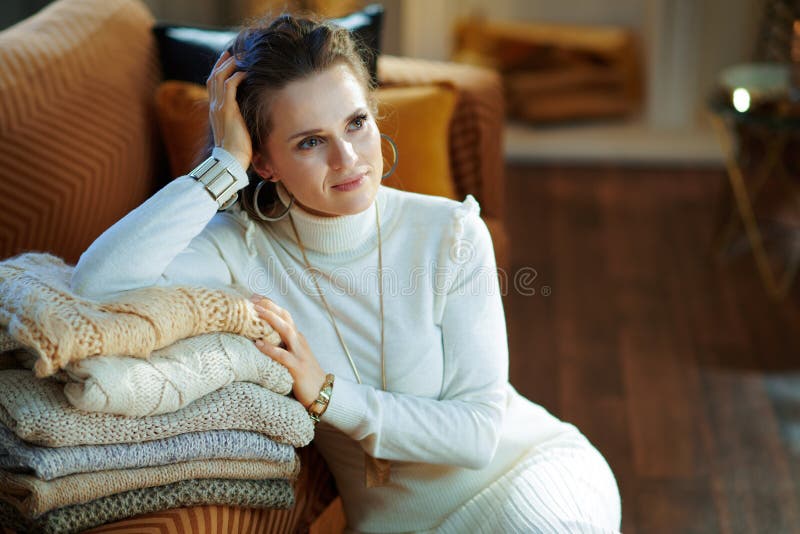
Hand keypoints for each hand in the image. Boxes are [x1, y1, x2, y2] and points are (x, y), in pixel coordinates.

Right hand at [206, 50, 251, 169]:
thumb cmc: (237, 150)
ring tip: (240, 57)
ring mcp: (219, 107)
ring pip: (219, 77)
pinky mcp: (227, 110)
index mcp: (215, 111)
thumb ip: (238, 120)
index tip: (227, 62)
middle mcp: (214, 106)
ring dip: (229, 65)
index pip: (213, 86)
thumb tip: (247, 117)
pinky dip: (237, 75)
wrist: (231, 160)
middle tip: (232, 52)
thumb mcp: (236, 131)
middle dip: (222, 63)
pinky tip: (246, 71)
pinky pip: (229, 86)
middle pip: (213, 77)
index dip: (218, 71)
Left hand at [250, 294, 327, 408]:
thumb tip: (259, 336)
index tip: (254, 296)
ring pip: (286, 331)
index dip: (270, 304)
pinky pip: (282, 355)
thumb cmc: (304, 374)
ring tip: (256, 312)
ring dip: (271, 320)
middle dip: (269, 306)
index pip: (284, 315)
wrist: (322, 391)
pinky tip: (258, 344)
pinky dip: (269, 349)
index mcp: (297, 337)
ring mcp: (299, 353)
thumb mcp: (293, 354)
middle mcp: (299, 341)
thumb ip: (282, 344)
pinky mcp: (297, 367)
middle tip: (252, 298)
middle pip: (285, 317)